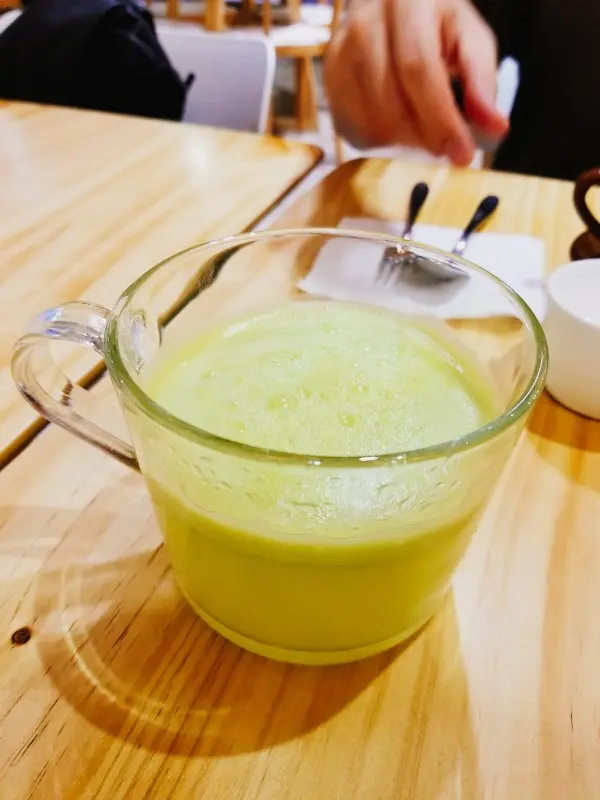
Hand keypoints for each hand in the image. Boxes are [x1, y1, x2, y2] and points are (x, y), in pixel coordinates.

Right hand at [324, 0, 508, 164]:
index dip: (441, 119)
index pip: (418, 69)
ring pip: (371, 121)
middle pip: (390, 101)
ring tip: (423, 132)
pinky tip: (398, 128)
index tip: (462, 154)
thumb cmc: (437, 29)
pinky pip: (353, 128)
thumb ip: (483, 84)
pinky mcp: (329, 77)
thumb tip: (495, 128)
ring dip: (404, 141)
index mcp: (407, 0)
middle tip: (445, 150)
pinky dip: (381, 140)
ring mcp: (339, 50)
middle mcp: (364, 20)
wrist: (393, 12)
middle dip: (424, 137)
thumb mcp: (470, 43)